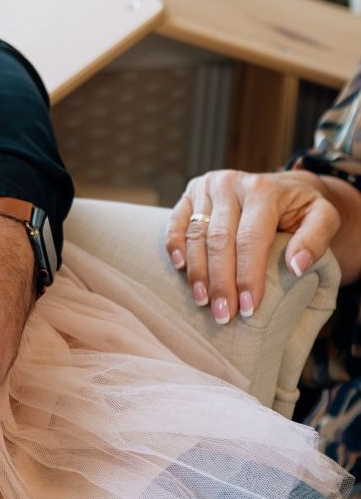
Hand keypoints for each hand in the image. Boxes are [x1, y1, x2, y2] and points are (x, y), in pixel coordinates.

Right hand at [166, 169, 340, 323]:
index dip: (248, 275)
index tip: (249, 308)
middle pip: (219, 239)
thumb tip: (296, 267)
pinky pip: (175, 223)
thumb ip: (316, 239)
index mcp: (263, 190)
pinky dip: (174, 246)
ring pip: (195, 234)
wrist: (280, 185)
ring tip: (203, 301)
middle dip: (220, 281)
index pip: (251, 238)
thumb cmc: (299, 209)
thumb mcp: (323, 217)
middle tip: (224, 314)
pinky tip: (180, 269)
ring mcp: (206, 187)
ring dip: (197, 272)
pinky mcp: (189, 193)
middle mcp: (230, 184)